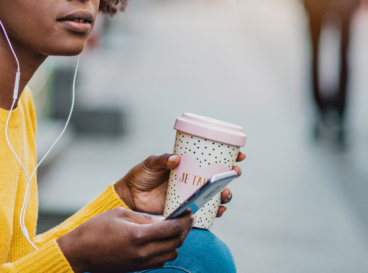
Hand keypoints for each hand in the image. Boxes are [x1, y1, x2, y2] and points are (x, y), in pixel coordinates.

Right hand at [56, 208, 192, 272]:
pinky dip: (165, 251)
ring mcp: (140, 263)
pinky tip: (161, 241)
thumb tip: (162, 219)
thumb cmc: (95, 229)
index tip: (189, 212)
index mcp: (138, 235)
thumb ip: (143, 217)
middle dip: (184, 230)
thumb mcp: (119, 214)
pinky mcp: (137, 268)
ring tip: (173, 230)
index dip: (183, 220)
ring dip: (176, 242)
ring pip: (171, 254)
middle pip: (176, 243)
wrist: (79, 252)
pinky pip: (160, 261)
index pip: (171, 229)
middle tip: (186, 219)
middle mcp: (142, 252)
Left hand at [114, 152, 245, 214]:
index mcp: (187, 166)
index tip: (239, 155)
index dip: (228, 157)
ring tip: (225, 193)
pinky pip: (206, 213)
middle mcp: (192, 180)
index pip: (211, 160)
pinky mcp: (186, 211)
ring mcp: (191, 196)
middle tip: (234, 172)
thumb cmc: (139, 177)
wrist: (128, 198)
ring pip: (216, 196)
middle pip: (218, 178)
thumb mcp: (150, 164)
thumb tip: (176, 158)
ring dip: (226, 194)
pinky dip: (216, 212)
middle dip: (231, 176)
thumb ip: (161, 160)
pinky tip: (219, 210)